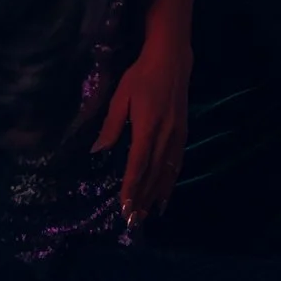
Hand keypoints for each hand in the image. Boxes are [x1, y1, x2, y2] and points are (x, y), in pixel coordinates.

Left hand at [94, 41, 190, 223]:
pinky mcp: (182, 133)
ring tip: (147, 214)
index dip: (132, 187)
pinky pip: (177, 163)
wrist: (172, 60)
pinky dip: (170, 182)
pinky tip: (165, 194)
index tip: (125, 206)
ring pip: (166, 172)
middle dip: (142, 198)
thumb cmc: (141, 76)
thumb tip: (98, 150)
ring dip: (156, 195)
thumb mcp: (121, 97)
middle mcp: (164, 135)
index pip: (138, 164)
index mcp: (147, 127)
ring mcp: (177, 135)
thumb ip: (111, 125)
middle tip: (133, 221)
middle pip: (153, 173)